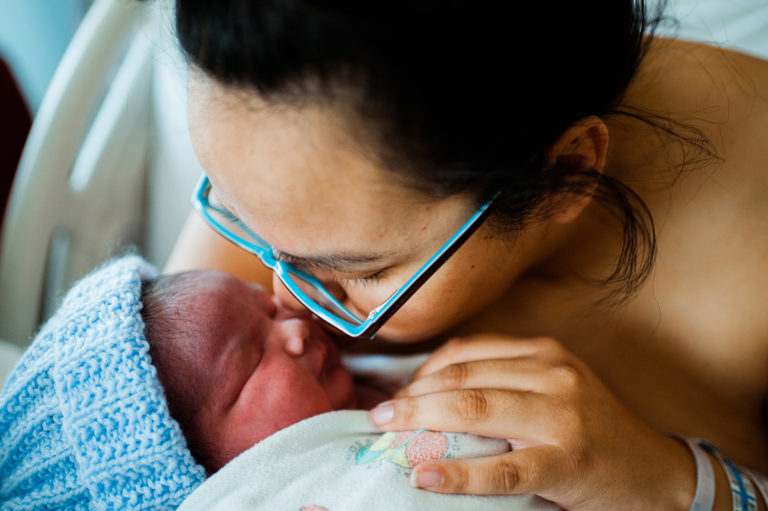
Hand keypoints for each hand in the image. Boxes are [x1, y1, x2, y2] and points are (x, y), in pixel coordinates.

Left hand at [369, 335, 695, 509]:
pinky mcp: (565, 462)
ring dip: (421, 422)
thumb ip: (504, 381)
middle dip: (412, 397)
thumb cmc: (592, 428)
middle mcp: (552, 374)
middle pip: (462, 379)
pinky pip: (499, 469)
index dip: (422, 372)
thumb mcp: (554, 388)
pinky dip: (457, 474)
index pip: (465, 353)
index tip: (396, 393)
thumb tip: (432, 391)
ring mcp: (561, 416)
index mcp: (544, 352)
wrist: (654, 471)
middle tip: (380, 416)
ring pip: (473, 411)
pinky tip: (425, 477)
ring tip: (389, 435)